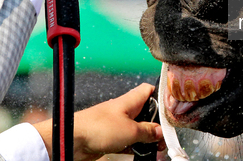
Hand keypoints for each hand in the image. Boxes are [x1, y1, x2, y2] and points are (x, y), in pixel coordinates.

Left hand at [33, 84, 164, 160]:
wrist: (72, 141)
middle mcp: (124, 110)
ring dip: (146, 138)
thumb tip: (160, 132)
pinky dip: (134, 146)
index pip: (148, 90)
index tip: (170, 109)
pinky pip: (127, 140)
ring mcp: (116, 124)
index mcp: (130, 101)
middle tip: (163, 137)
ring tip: (154, 148)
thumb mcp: (130, 130)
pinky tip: (139, 152)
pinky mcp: (110, 137)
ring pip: (137, 129)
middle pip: (146, 113)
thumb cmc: (98, 128)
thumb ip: (148, 131)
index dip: (160, 96)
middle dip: (155, 125)